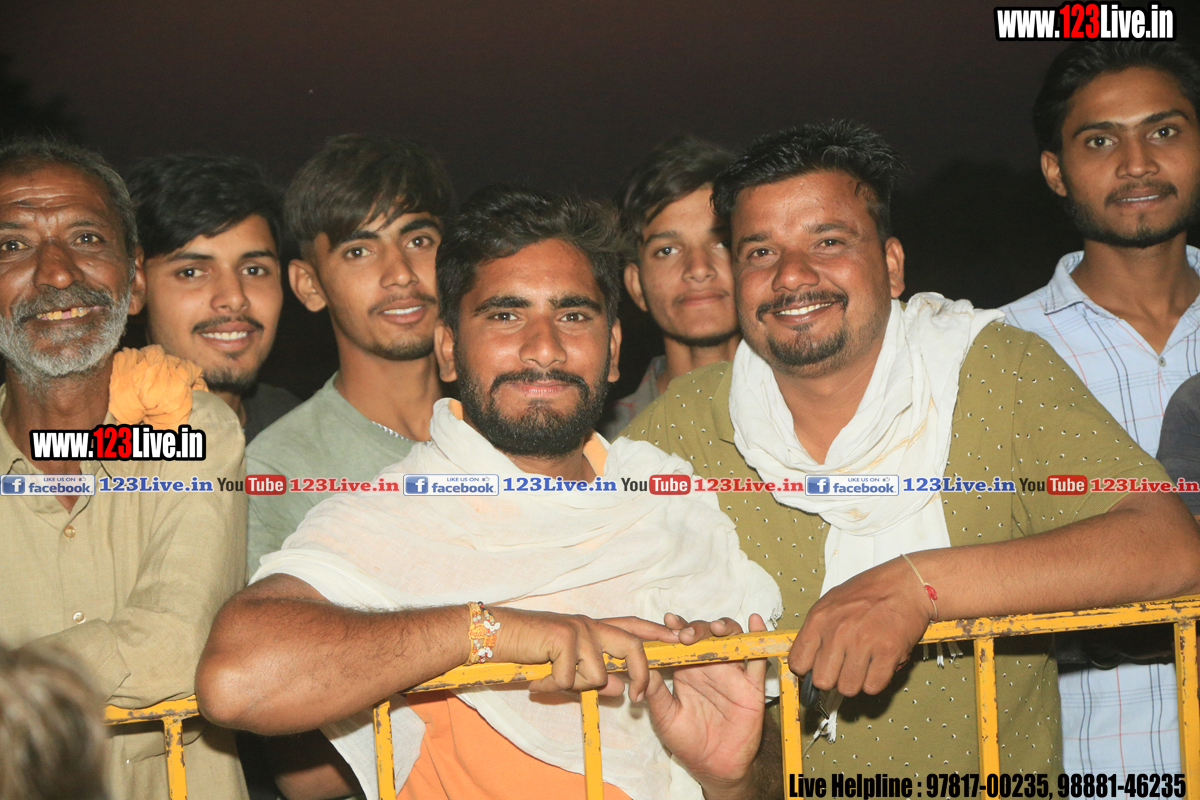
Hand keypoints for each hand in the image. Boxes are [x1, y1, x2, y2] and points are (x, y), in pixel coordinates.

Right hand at [490, 608, 652, 699]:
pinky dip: (553, 685)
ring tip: (549, 680)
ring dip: (574, 686)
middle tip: (638, 698)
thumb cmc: (528, 652)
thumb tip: (619, 690)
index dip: (658, 633)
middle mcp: (590, 624)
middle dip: (642, 674)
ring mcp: (578, 628)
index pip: (633, 626)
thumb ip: (593, 678)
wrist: (496, 638)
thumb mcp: (566, 670)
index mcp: (593, 628)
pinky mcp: (564, 636)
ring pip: (598, 674)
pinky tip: (537, 678)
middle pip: (633, 646)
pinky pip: (572, 679)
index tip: (681, 641)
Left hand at [644, 613, 769, 798]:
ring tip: (715, 629)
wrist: (713, 767)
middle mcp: (710, 666)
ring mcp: (732, 674)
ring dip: (725, 628)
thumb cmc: (686, 741)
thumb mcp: (665, 717)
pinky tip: (755, 622)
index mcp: (688, 669)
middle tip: (685, 635)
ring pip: (732, 639)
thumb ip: (655, 692)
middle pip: (707, 634)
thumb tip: (642, 665)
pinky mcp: (752, 687)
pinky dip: (758, 640)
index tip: (668, 621)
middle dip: (697, 628)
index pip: (682, 641)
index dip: (676, 628)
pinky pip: (758, 660)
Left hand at [787, 557, 931, 696]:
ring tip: (863, 664)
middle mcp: (838, 631)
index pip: (797, 662)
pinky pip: (872, 686)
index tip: (817, 667)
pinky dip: (875, 681)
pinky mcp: (887, 652)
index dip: (807, 670)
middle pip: (822, 681)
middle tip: (843, 666)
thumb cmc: (869, 592)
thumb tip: (807, 663)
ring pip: (847, 688)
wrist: (906, 584)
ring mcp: (863, 643)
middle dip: (832, 678)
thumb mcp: (831, 603)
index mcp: (820, 618)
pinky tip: (877, 665)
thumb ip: (817, 631)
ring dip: (855, 681)